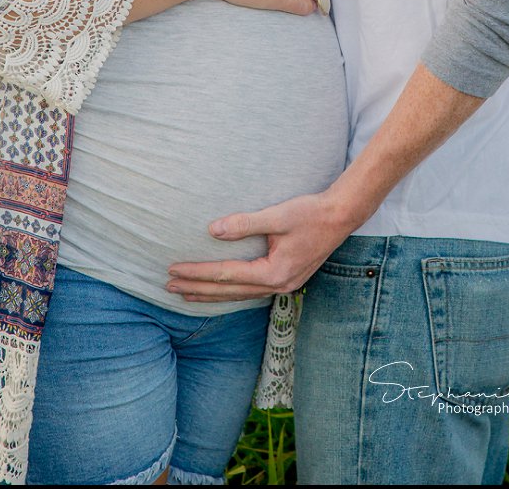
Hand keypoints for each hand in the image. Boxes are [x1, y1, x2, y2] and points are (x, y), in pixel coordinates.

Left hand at [165, 190, 356, 300]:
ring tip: (186, 294)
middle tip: (168, 287)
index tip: (172, 269)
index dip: (197, 272)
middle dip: (198, 289)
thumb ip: (244, 223)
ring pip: (239, 295)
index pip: (226, 275)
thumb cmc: (310, 213)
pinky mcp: (285, 277)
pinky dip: (230, 291)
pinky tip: (218, 290)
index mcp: (275, 273)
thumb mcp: (277, 216)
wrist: (340, 217)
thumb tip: (212, 230)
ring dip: (212, 294)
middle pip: (229, 291)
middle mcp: (278, 284)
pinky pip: (250, 290)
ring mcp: (284, 284)